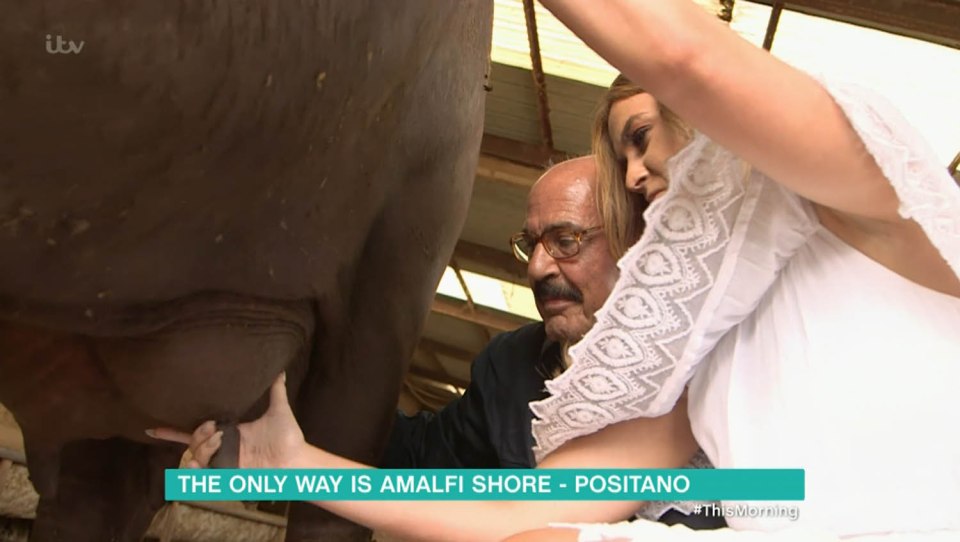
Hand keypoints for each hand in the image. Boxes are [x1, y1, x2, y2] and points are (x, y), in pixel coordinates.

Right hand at [149, 373, 306, 468]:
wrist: (296, 459)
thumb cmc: (288, 437)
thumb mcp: (279, 410)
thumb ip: (276, 390)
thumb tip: (281, 369)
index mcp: (229, 432)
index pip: (195, 431)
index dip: (173, 430)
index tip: (153, 427)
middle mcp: (223, 447)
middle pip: (192, 442)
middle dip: (197, 434)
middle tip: (215, 427)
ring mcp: (224, 461)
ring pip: (196, 456)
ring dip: (201, 447)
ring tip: (219, 439)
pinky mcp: (228, 474)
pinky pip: (204, 474)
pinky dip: (197, 469)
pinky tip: (199, 462)